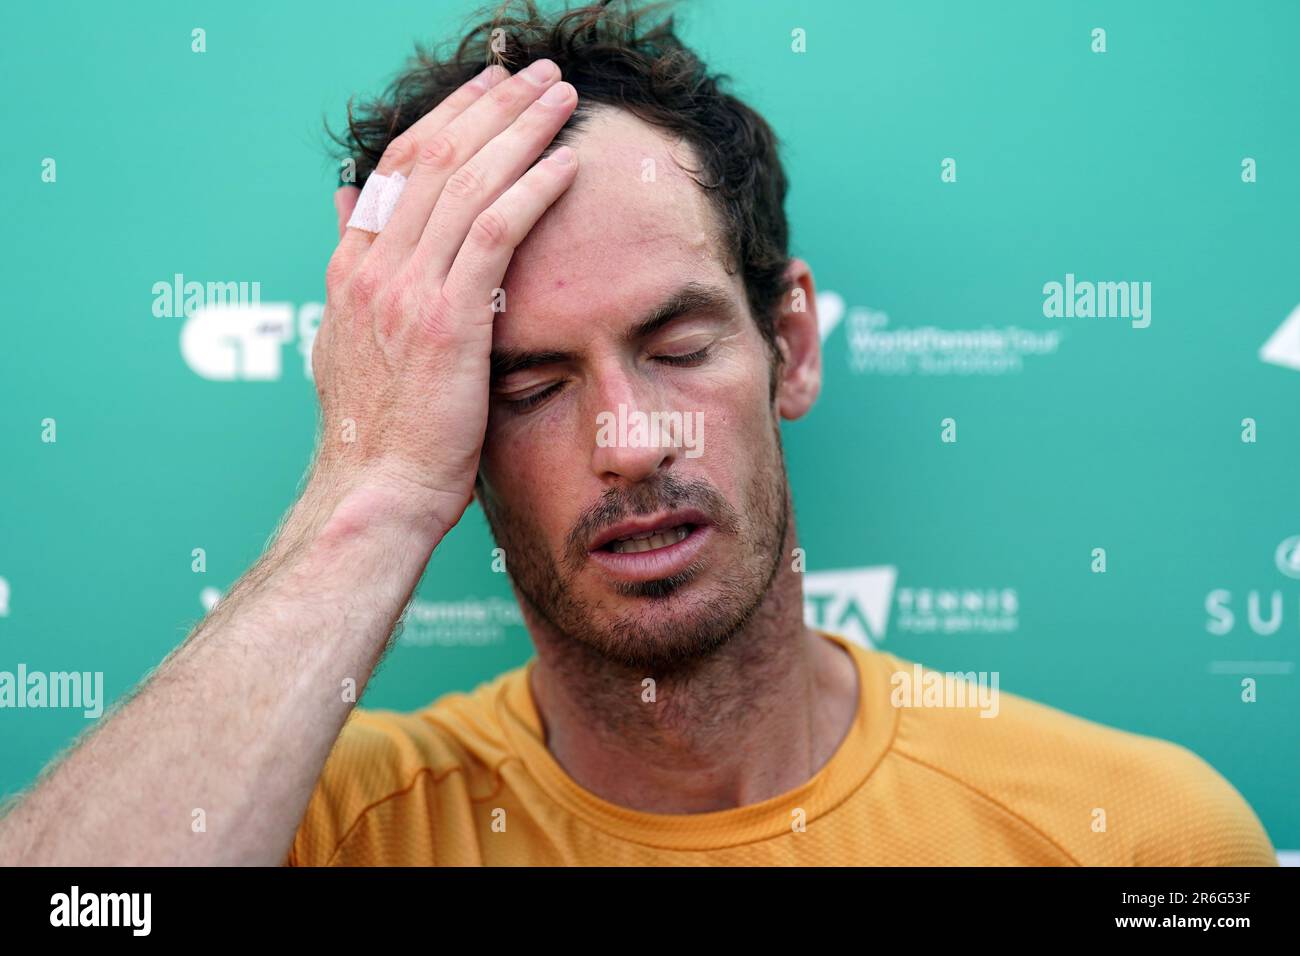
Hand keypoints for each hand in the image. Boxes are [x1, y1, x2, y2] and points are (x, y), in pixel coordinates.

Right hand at [309, 59, 577, 537]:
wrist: (374, 491)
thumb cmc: (378, 430)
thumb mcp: (349, 336)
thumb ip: (355, 265)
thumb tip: (349, 203)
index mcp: (353, 267)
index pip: (401, 164)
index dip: (448, 117)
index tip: (489, 90)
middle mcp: (374, 265)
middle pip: (435, 155)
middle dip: (491, 105)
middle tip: (538, 74)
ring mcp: (406, 290)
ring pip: (466, 181)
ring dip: (519, 130)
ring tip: (561, 97)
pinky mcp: (446, 319)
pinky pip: (493, 232)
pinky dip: (530, 190)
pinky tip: (563, 163)